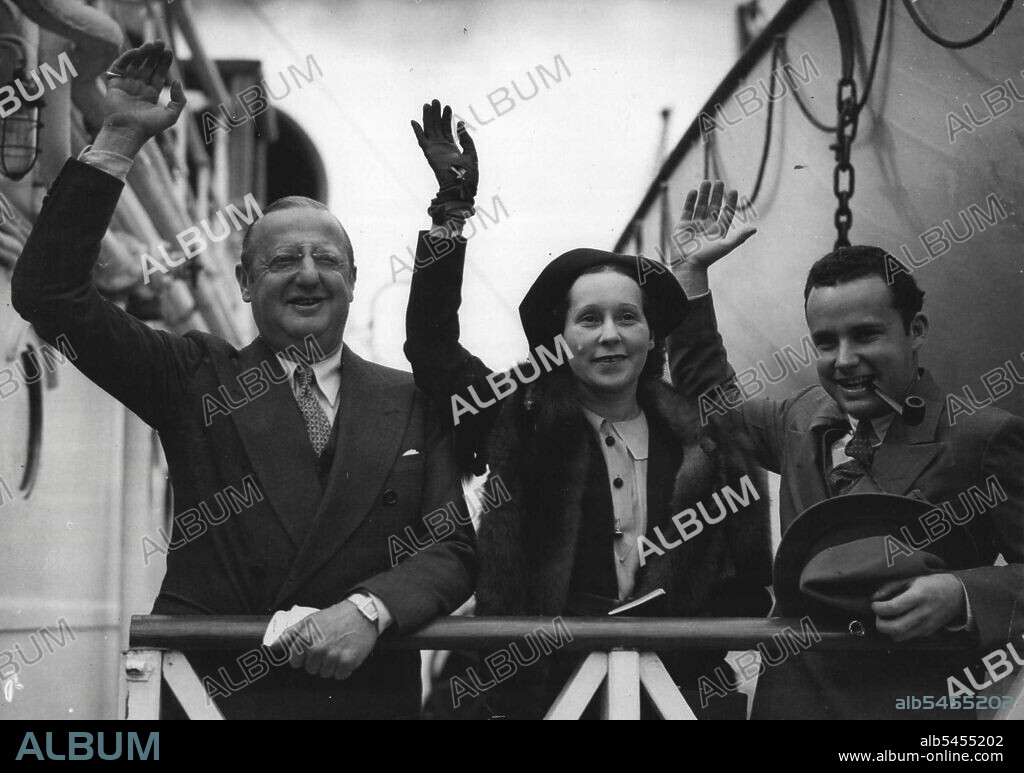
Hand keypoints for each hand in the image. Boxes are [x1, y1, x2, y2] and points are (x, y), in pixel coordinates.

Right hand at [98, 41, 185, 152]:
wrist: (128, 131)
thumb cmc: (149, 127)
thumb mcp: (171, 115)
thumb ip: (179, 100)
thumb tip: (178, 81)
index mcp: (151, 95)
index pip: (158, 74)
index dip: (164, 63)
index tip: (169, 51)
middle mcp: (138, 88)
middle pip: (147, 66)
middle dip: (154, 55)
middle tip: (161, 43)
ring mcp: (126, 84)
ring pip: (135, 64)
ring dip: (143, 53)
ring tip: (152, 45)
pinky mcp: (114, 83)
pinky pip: (120, 66)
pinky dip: (127, 57)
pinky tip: (137, 51)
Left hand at [279, 599, 377, 679]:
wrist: (361, 613)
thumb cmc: (334, 617)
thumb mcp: (309, 620)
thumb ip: (289, 635)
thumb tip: (271, 647)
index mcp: (306, 639)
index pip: (295, 662)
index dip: (303, 656)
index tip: (312, 648)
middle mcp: (318, 649)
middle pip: (311, 670)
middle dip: (318, 661)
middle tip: (328, 646)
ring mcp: (333, 657)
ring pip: (325, 674)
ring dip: (331, 665)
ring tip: (338, 649)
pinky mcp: (348, 662)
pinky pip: (339, 676)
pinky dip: (343, 668)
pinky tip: (346, 654)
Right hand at [411, 99, 477, 201]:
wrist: (463, 187)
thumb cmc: (469, 176)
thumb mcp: (471, 154)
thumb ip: (466, 140)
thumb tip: (460, 124)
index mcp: (452, 148)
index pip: (447, 129)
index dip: (447, 118)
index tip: (448, 107)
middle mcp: (442, 148)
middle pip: (437, 127)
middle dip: (436, 114)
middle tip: (436, 101)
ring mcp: (435, 150)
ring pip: (430, 130)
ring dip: (428, 118)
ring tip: (429, 104)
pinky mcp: (430, 154)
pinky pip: (422, 141)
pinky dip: (417, 132)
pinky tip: (414, 121)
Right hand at [668, 180, 755, 295]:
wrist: (687, 265)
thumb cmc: (707, 258)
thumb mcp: (725, 246)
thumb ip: (739, 237)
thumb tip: (754, 229)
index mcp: (718, 231)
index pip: (726, 213)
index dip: (730, 202)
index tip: (733, 191)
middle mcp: (707, 226)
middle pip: (713, 207)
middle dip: (716, 194)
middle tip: (719, 182)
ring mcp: (695, 225)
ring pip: (700, 206)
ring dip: (704, 194)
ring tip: (706, 182)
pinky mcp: (683, 226)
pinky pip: (687, 210)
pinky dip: (690, 201)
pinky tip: (694, 192)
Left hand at [871, 574, 967, 640]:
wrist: (958, 594)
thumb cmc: (931, 583)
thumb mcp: (911, 578)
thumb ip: (890, 587)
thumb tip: (874, 598)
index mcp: (918, 596)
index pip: (893, 608)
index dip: (878, 608)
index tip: (875, 604)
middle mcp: (923, 613)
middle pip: (895, 628)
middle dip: (880, 624)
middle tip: (878, 615)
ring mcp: (927, 625)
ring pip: (900, 637)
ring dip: (888, 630)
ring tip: (887, 619)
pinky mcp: (928, 632)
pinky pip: (908, 637)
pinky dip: (899, 632)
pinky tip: (899, 621)